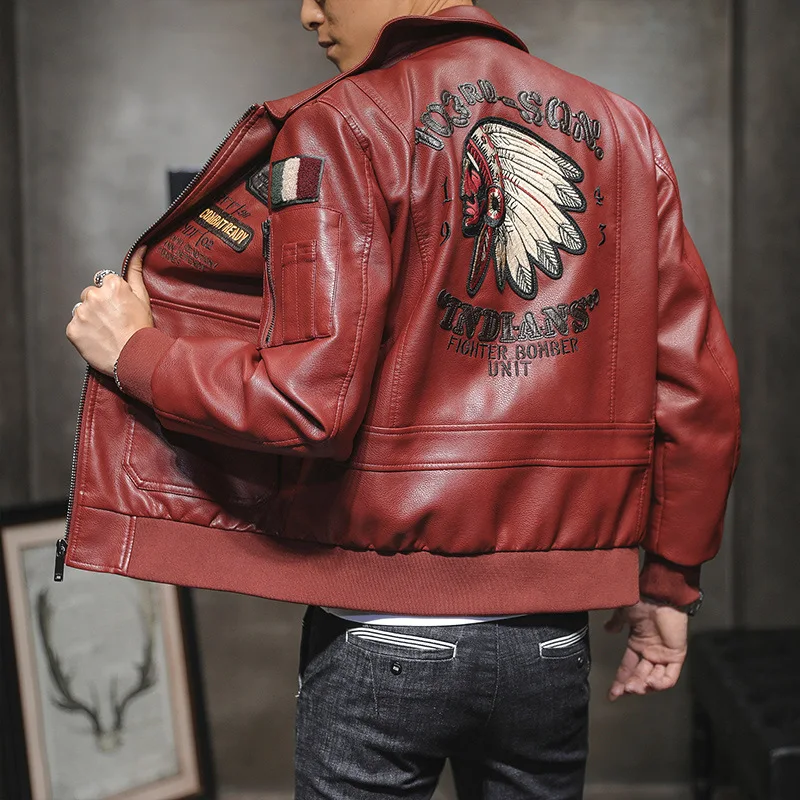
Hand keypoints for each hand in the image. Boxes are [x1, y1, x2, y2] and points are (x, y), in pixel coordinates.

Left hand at [66, 247, 152, 374]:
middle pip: (91, 296)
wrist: (135, 358)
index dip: (114, 297)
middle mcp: (93, 295)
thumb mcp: (143, 297)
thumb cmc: (142, 329)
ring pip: (82, 311)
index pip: (105, 283)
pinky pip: (75, 327)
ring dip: (90, 319)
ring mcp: (80, 313)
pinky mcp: (72, 329)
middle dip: (99, 306)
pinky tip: (98, 339)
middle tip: (114, 322)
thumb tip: (140, 248)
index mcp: (112, 285)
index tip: (121, 309)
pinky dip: (83, 333)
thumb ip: (136, 271)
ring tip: (106, 332)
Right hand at [604, 599, 687, 700]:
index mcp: (638, 644)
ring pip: (655, 679)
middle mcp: (651, 652)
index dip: (620, 681)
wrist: (658, 596)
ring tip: (634, 687)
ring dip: (644, 686)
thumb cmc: (641, 602)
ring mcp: (664, 655)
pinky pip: (670, 677)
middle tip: (623, 692)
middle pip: (640, 676)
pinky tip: (649, 682)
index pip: (628, 668)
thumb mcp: (623, 614)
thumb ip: (616, 623)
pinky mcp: (676, 655)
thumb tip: (608, 629)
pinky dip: (660, 683)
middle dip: (631, 687)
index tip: (612, 694)